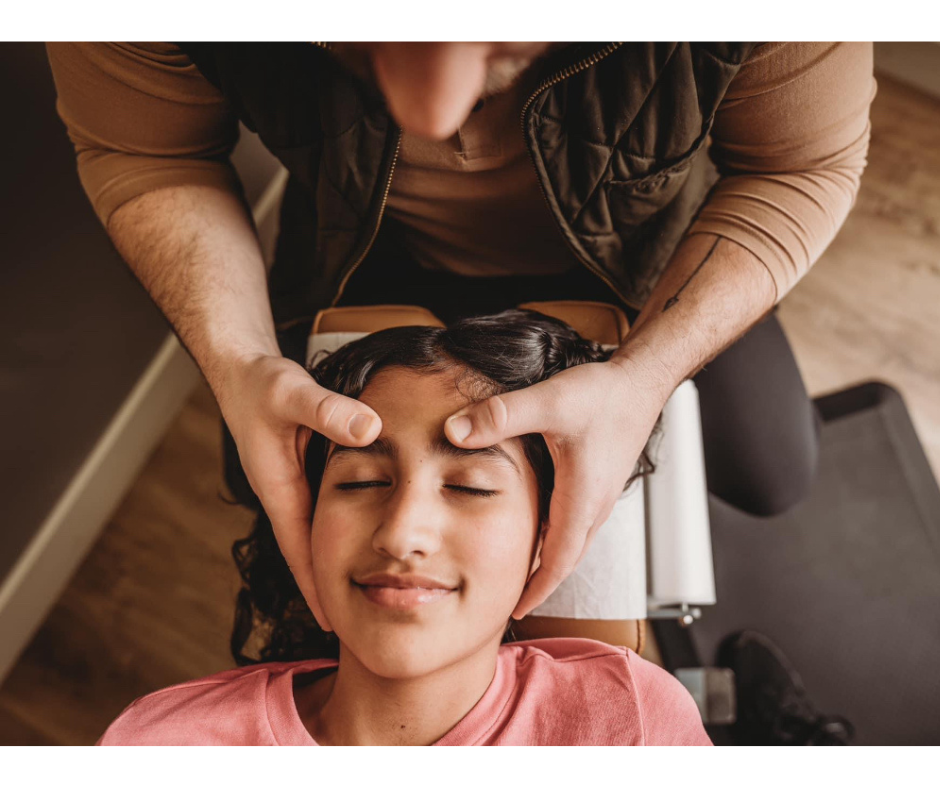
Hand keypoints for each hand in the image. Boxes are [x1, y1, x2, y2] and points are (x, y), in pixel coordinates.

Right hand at [216, 352, 381, 629]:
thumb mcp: (294, 394)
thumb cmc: (261, 383)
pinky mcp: (303, 471)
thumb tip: (371, 431)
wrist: (243, 369)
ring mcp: (294, 484)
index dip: (317, 588)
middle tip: (358, 624)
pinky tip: (362, 537)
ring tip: (365, 593)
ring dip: (336, 561)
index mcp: (279, 489)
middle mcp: (285, 493)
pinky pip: (324, 509)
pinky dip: (341, 528)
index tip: (334, 626)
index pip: (301, 551)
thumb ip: (328, 410)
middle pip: (311, 552)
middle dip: (329, 588)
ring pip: (319, 533)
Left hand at [444, 357, 668, 618]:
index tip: (516, 610)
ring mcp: (599, 493)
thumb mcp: (547, 401)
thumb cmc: (603, 394)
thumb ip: (499, 416)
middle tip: (512, 600)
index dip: (537, 588)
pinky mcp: (598, 480)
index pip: (559, 561)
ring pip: (572, 540)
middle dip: (540, 582)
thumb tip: (453, 431)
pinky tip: (536, 522)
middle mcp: (595, 504)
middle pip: (566, 558)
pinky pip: (576, 521)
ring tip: (520, 569)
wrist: (641, 380)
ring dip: (549, 559)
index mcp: (583, 499)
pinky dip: (556, 534)